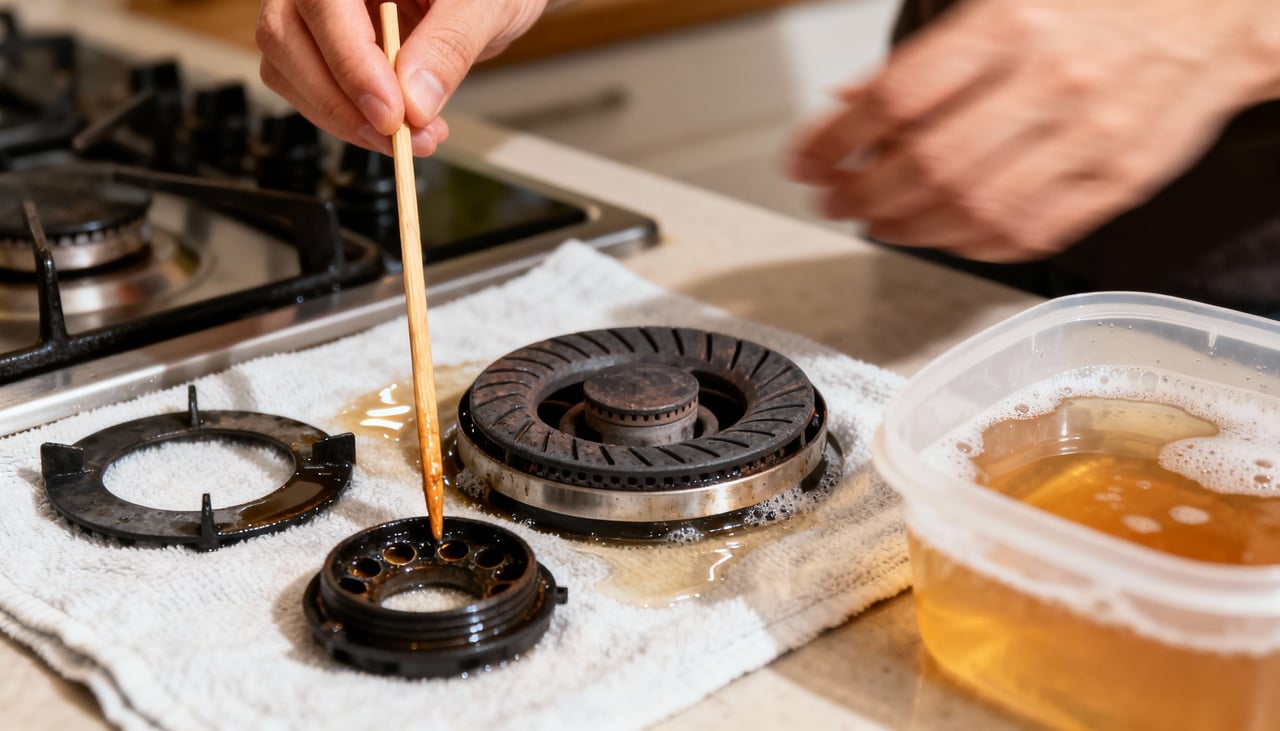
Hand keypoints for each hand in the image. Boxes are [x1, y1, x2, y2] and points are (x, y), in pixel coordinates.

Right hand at [256, 0, 547, 155]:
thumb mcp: (487, 5)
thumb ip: (450, 45)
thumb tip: (415, 102)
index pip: (324, 2)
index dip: (350, 63)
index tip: (390, 115)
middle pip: (286, 36)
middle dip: (343, 103)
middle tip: (402, 138)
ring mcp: (314, 10)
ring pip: (288, 67)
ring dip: (343, 118)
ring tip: (412, 137)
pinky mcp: (321, 44)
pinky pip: (306, 85)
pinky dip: (347, 118)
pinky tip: (395, 128)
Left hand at [789, 0, 1279, 261]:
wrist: (1218, 16)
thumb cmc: (1103, 4)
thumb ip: (927, 55)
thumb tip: (850, 102)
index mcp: (1013, 22)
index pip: (898, 98)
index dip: (836, 141)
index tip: (807, 161)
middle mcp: (1051, 81)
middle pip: (928, 164)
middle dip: (861, 195)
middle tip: (833, 200)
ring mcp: (1090, 137)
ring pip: (973, 210)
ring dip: (906, 228)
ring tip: (875, 221)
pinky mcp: (1119, 181)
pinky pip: (1030, 234)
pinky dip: (972, 246)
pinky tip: (942, 235)